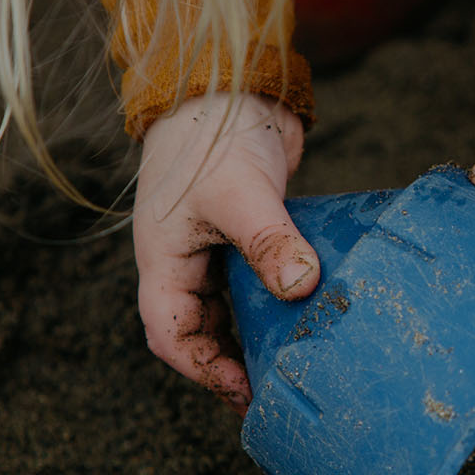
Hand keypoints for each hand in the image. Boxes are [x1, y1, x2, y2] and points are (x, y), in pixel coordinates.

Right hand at [134, 94, 319, 413]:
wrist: (230, 83)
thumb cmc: (215, 135)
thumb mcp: (241, 193)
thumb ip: (269, 241)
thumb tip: (301, 287)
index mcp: (163, 259)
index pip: (170, 335)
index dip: (203, 369)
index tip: (245, 392)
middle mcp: (184, 261)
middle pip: (201, 332)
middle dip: (234, 363)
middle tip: (281, 388)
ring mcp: (214, 250)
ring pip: (232, 310)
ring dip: (259, 335)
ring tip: (299, 361)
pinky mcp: (248, 236)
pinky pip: (258, 283)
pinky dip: (279, 301)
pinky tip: (312, 315)